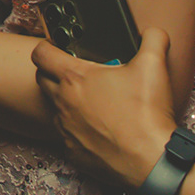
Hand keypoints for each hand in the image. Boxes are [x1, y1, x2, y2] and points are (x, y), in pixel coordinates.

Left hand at [32, 28, 178, 187]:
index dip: (45, 46)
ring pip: (54, 108)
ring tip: (91, 100)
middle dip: (52, 72)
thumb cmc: (146, 115)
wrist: (150, 161)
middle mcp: (63, 102)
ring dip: (66, 101)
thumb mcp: (154, 66)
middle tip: (75, 73)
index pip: (41, 54)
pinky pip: (67, 135)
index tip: (55, 47)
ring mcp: (65, 129)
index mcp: (75, 78)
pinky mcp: (72, 152)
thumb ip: (152, 39)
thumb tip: (154, 33)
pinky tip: (98, 128)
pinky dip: (77, 129)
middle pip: (41, 79)